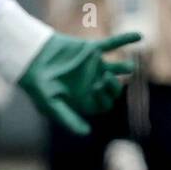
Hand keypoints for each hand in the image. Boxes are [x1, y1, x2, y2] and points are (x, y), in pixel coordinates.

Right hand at [18, 32, 140, 135]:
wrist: (30, 59)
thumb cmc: (38, 86)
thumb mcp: (51, 106)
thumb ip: (68, 119)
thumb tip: (86, 133)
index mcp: (85, 98)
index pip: (104, 104)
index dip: (105, 99)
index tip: (96, 89)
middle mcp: (91, 83)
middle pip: (113, 89)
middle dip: (114, 87)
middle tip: (105, 79)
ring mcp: (93, 66)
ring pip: (115, 68)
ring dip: (124, 68)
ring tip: (130, 68)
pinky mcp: (90, 49)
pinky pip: (112, 44)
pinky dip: (125, 39)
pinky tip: (139, 36)